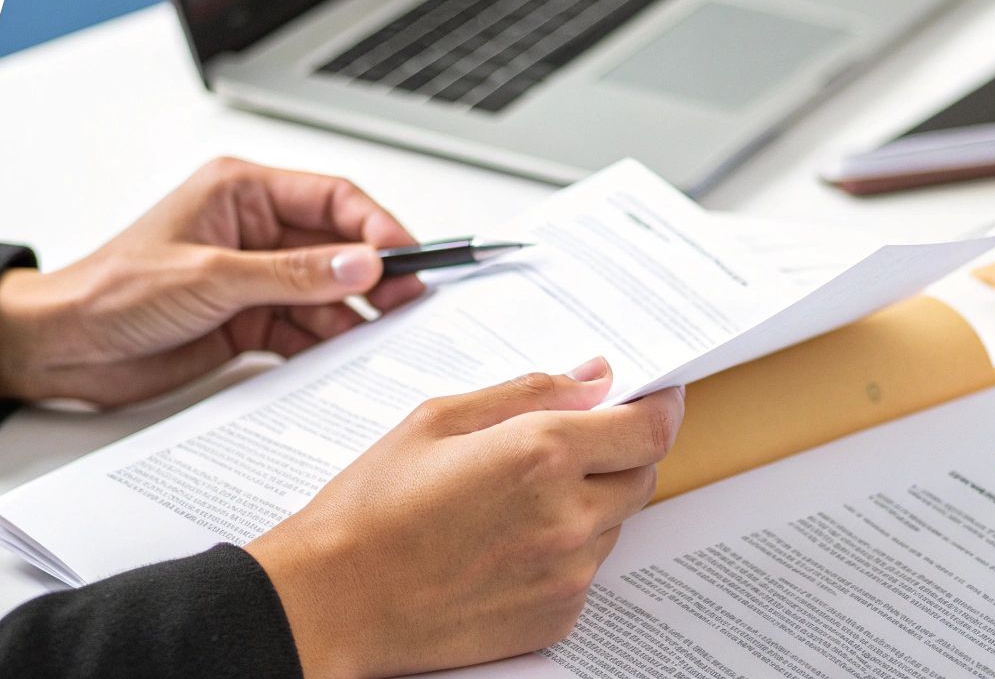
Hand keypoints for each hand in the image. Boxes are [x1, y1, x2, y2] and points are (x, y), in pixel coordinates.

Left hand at [0, 158, 425, 405]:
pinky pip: (302, 327)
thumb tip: (363, 264)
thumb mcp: (210, 279)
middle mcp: (251, 229)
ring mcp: (251, 277)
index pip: (331, 197)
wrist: (60, 349)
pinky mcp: (245, 319)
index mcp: (240, 191)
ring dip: (351, 315)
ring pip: (325, 291)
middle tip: (408, 305)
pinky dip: (324, 343)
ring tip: (378, 340)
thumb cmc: (110, 293)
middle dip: (373, 275)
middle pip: (336, 246)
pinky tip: (342, 359)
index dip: (376, 226)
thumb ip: (292, 274)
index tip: (408, 259)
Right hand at [248, 359, 683, 678]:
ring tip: (515, 497)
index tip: (657, 394)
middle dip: (619, 449)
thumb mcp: (440, 418)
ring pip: (614, 522)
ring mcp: (566, 574)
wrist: (334, 601)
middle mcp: (567, 517)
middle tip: (571, 441)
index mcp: (540, 454)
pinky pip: (587, 569)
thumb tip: (593, 377)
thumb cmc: (373, 507)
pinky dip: (566, 548)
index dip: (661, 405)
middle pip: (642, 473)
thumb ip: (529, 392)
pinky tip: (507, 540)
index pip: (649, 427)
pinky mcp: (556, 616)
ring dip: (590, 499)